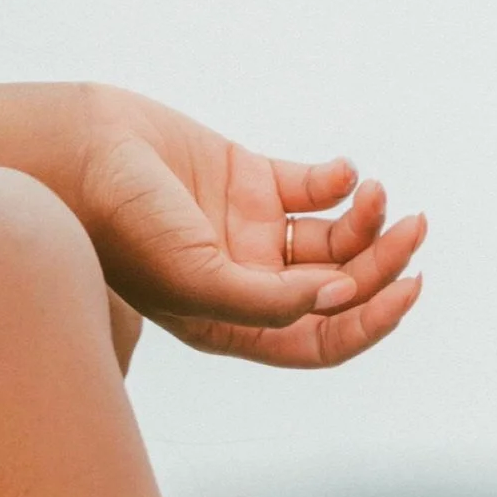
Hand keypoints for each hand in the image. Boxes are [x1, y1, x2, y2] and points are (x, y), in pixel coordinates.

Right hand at [70, 92, 424, 369]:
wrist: (85, 154)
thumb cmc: (125, 227)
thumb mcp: (195, 280)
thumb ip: (266, 302)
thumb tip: (338, 299)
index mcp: (233, 325)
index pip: (320, 341)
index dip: (371, 322)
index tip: (408, 287)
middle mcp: (246, 284)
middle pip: (339, 287)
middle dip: (382, 262)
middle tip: (412, 227)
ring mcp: (250, 232)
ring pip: (334, 238)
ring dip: (367, 219)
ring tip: (375, 191)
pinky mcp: (249, 181)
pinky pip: (314, 188)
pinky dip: (339, 182)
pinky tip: (341, 172)